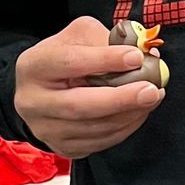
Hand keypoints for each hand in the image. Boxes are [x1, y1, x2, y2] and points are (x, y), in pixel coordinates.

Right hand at [15, 16, 162, 155]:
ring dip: (129, 115)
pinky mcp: (62, 147)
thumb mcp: (78, 37)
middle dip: (120, 99)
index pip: (69, 62)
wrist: (41, 90)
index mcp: (34, 66)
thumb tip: (145, 55)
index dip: (104, 60)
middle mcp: (32, 101)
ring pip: (93, 128)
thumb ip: (108, 41)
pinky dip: (124, 128)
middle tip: (151, 90)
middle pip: (79, 105)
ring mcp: (46, 129)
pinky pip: (99, 142)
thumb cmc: (64, 59)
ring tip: (152, 98)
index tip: (135, 57)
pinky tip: (138, 112)